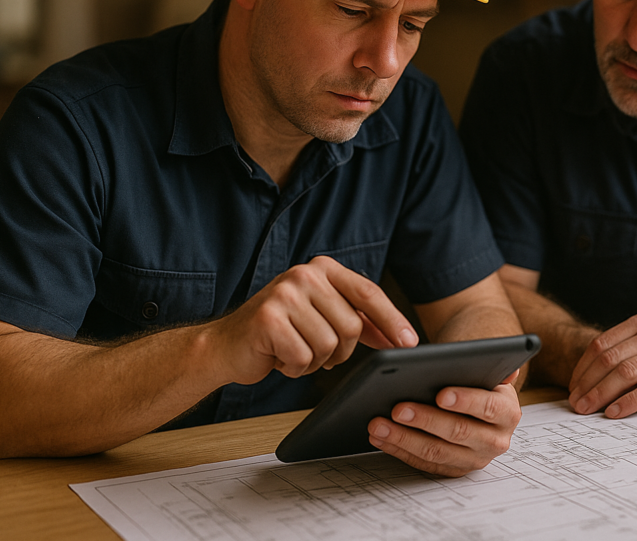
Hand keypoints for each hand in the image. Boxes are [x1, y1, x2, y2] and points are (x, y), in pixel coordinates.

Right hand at [211, 256, 418, 384]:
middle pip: (352, 326)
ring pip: (330, 345)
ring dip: (315, 361)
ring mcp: (284, 294)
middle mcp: (305, 274)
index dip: (392, 319)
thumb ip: (359, 320)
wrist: (226, 346)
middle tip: (317, 352)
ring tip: (294, 351)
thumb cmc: (279, 333)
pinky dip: (295, 368)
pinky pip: (303, 358)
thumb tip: (399, 336)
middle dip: (341, 351)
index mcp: (322, 268)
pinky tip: (279, 357)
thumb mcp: (322, 317)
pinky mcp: (268, 319)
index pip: (368, 292)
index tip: (410, 342)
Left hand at [367, 370, 521, 476]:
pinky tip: (381, 437)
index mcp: (507, 412)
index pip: (488, 408)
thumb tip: (487, 355)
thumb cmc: (477, 381)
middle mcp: (495, 440)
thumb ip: (486, 362)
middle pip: (458, 432)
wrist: (479, 402)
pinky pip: (424, 464)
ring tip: (379, 424)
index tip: (440, 394)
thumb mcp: (487, 370)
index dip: (465, 401)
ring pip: (437, 452)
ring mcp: (474, 459)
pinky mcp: (453, 470)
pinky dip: (400, 450)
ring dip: (404, 438)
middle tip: (398, 408)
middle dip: (425, 420)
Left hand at [568, 310, 636, 418]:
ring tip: (587, 409)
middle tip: (574, 402)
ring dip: (600, 394)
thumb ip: (634, 343)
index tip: (573, 385)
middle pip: (609, 359)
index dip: (582, 366)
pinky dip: (628, 402)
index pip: (602, 343)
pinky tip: (614, 413)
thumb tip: (598, 368)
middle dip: (586, 383)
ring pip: (625, 373)